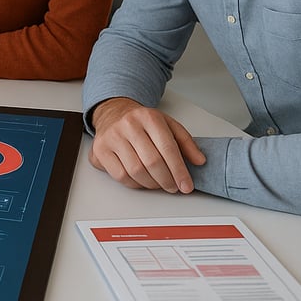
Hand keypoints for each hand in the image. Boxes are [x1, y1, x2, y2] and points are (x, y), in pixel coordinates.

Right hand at [88, 97, 205, 192]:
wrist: (113, 113)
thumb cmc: (141, 122)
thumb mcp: (168, 125)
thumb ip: (186, 142)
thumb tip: (199, 160)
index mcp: (148, 117)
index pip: (168, 148)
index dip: (179, 171)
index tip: (186, 185)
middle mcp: (128, 125)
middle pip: (152, 162)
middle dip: (166, 180)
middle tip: (173, 187)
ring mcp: (112, 137)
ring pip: (136, 171)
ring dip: (151, 184)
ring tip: (158, 183)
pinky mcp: (100, 150)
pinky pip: (120, 176)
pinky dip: (135, 184)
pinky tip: (142, 181)